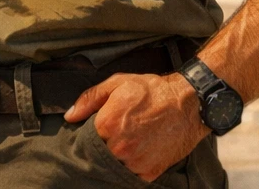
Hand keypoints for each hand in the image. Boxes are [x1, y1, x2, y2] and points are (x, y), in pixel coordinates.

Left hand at [65, 71, 207, 181]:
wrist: (188, 103)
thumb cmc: (152, 91)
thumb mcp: (118, 83)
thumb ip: (90, 99)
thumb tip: (70, 115)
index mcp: (107, 124)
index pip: (85, 139)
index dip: (88, 135)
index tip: (94, 131)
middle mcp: (119, 148)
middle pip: (99, 155)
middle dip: (102, 148)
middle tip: (112, 137)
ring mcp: (134, 163)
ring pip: (114, 167)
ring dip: (116, 159)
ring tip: (126, 143)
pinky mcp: (149, 174)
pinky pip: (131, 176)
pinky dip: (131, 167)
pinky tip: (137, 152)